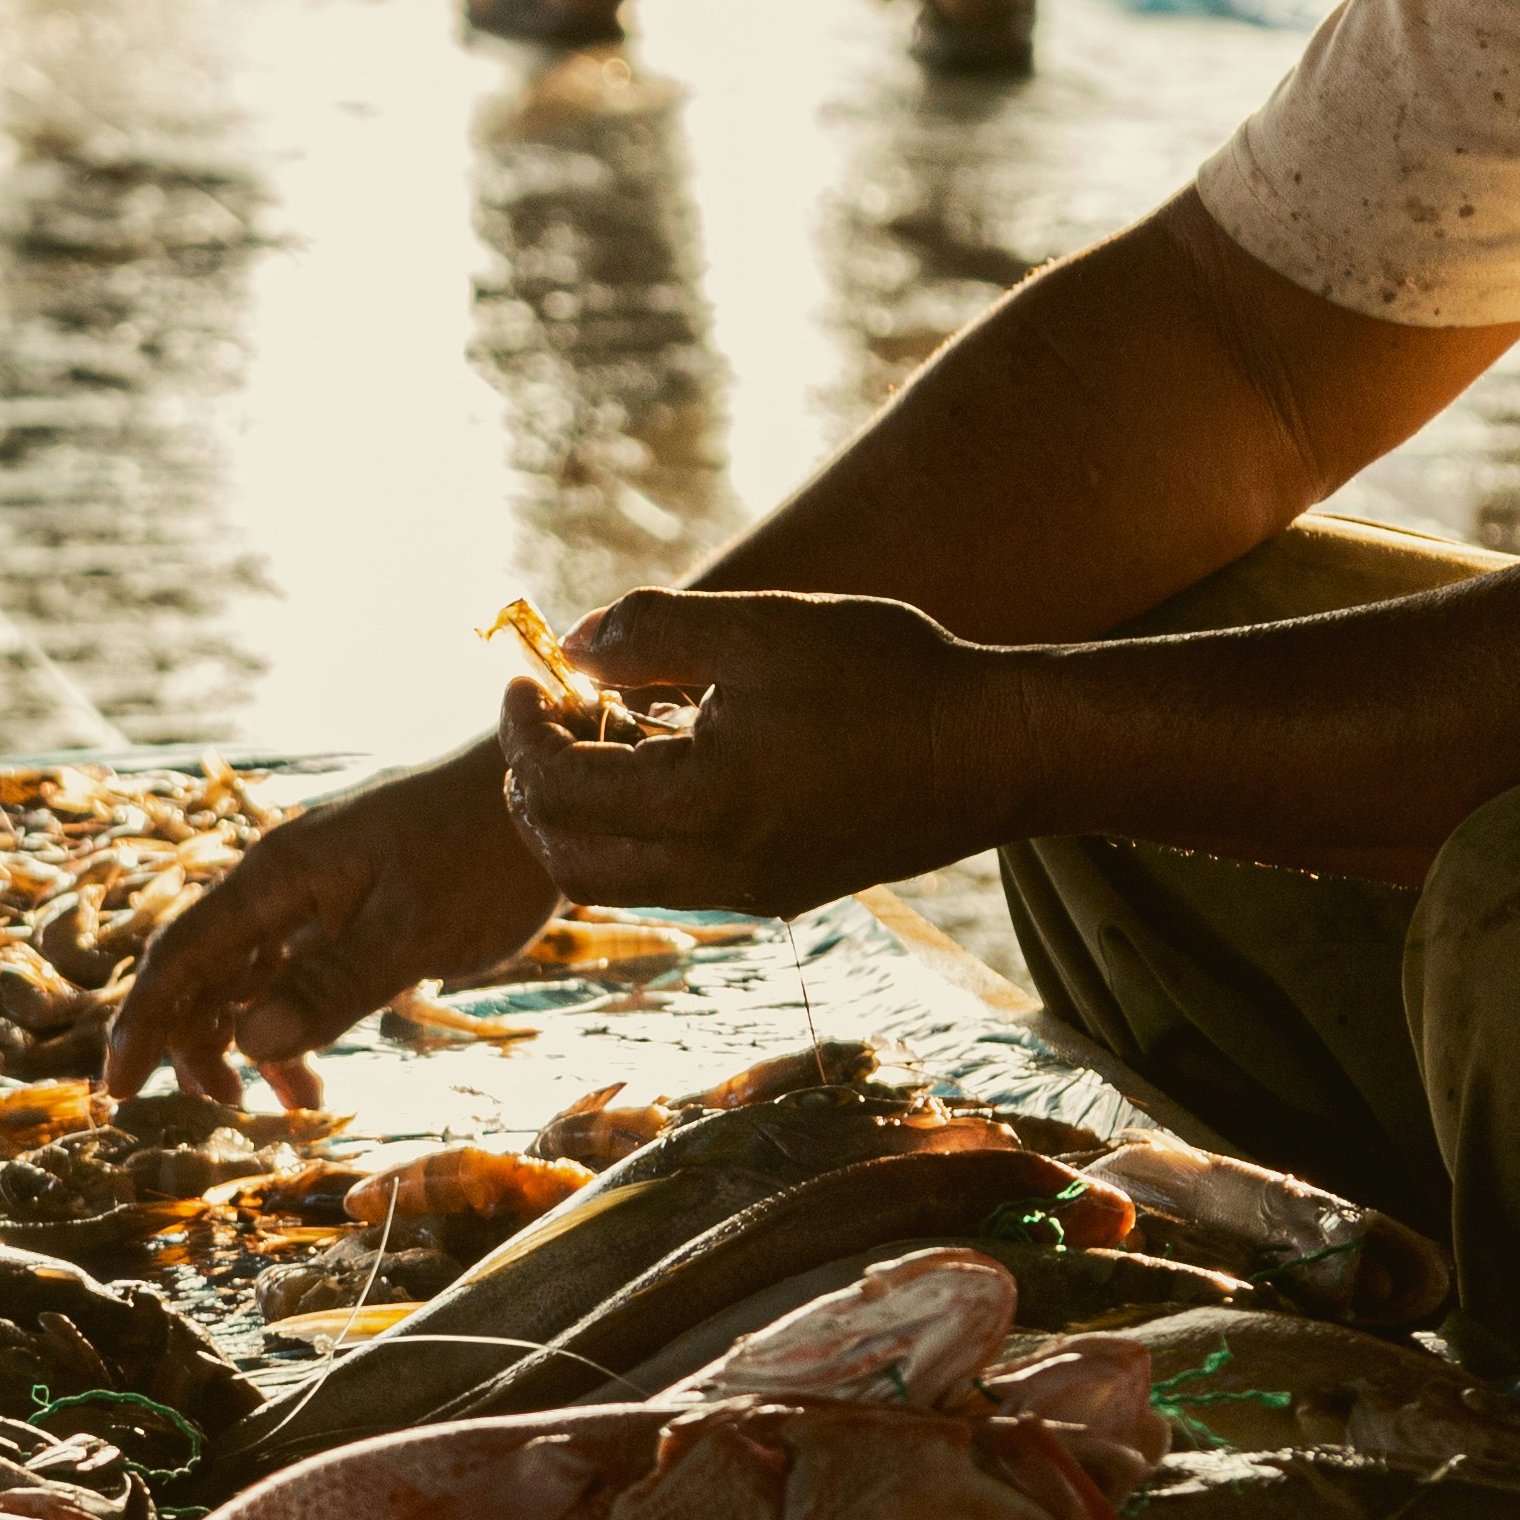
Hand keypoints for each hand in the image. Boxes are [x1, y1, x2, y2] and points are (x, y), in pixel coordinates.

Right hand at [105, 749, 560, 1114]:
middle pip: (201, 972)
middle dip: (192, 1043)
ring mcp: (317, 897)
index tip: (117, 1091)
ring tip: (294, 1104)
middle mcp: (283, 883)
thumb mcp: (415, 927)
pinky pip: (295, 976)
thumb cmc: (485, 850)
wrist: (547, 796)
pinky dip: (293, 1028)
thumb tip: (248, 1042)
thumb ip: (333, 986)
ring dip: (248, 1044)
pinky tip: (315, 1077)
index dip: (141, 1022)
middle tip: (220, 1113)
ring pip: (247, 979)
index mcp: (279, 875)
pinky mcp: (353, 913)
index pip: (181, 954)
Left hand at [493, 589, 1036, 923]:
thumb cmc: (887, 677)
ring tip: (605, 729)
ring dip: (584, 813)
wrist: (998, 751)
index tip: (527, 677)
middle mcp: (715, 870)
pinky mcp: (782, 888)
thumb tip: (570, 646)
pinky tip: (670, 754)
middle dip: (534, 789)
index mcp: (700, 807)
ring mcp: (750, 890)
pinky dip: (640, 826)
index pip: (557, 790)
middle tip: (543, 716)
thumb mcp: (760, 628)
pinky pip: (675, 876)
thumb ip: (650, 633)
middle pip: (570, 862)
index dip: (521, 731)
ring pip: (619, 878)